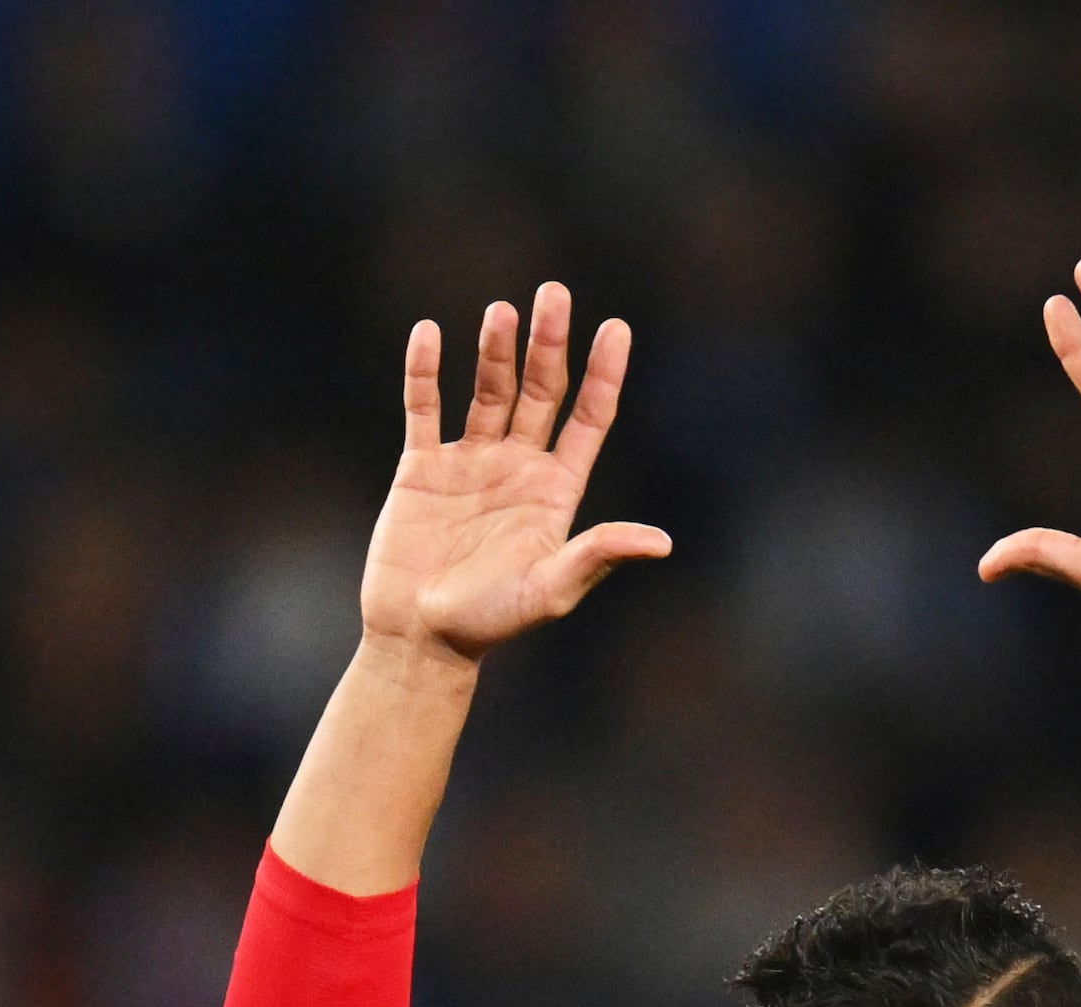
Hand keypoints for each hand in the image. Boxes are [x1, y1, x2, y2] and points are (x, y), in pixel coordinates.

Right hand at [358, 282, 670, 663]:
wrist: (419, 638)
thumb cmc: (489, 622)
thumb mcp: (549, 591)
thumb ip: (597, 557)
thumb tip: (661, 542)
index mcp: (554, 490)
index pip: (588, 418)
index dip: (603, 374)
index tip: (615, 328)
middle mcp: (517, 467)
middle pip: (540, 390)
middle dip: (548, 344)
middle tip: (553, 294)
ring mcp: (470, 463)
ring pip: (487, 391)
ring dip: (496, 351)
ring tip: (501, 313)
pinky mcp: (421, 469)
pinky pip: (424, 409)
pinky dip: (424, 372)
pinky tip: (429, 333)